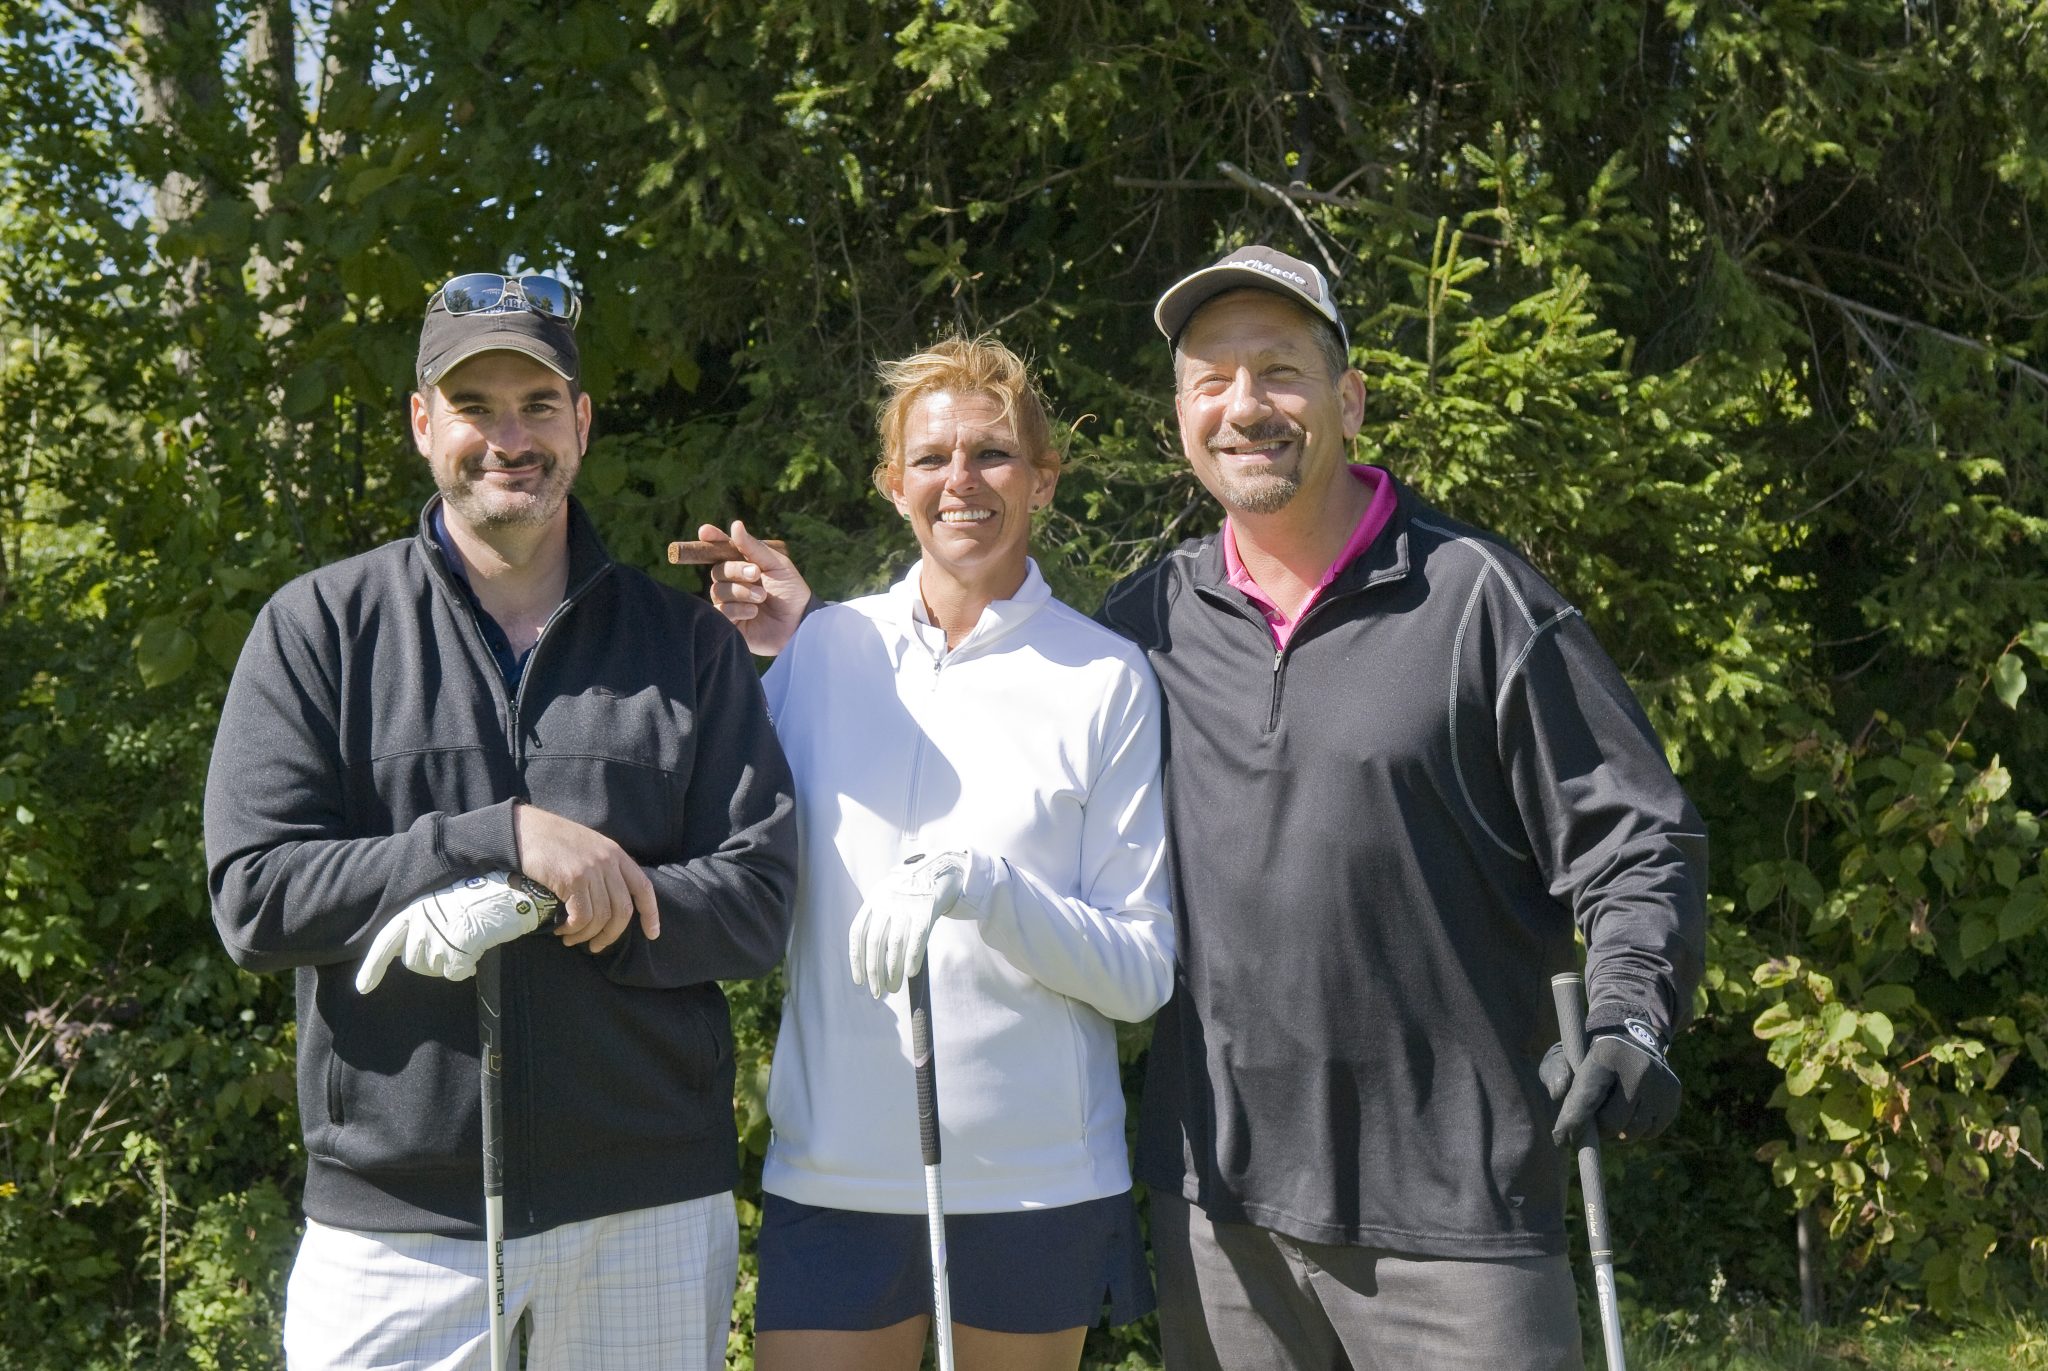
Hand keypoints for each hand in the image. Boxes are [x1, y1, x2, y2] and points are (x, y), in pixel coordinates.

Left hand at [355, 872, 558, 992]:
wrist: (509, 891)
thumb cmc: (481, 897)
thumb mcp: (443, 904)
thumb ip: (424, 924)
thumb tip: (412, 953)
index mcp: (415, 910)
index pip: (386, 941)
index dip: (373, 967)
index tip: (363, 988)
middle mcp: (421, 923)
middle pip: (414, 962)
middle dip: (432, 961)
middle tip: (455, 945)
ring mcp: (438, 937)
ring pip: (435, 970)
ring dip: (452, 962)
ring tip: (470, 941)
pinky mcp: (456, 949)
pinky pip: (455, 973)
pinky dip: (468, 967)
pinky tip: (479, 949)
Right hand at [513, 803, 659, 952]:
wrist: (524, 829)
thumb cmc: (553, 841)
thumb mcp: (588, 848)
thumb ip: (604, 870)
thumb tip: (609, 904)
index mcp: (616, 854)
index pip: (643, 888)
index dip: (650, 914)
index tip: (652, 934)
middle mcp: (608, 862)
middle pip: (623, 910)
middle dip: (611, 935)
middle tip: (596, 946)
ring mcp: (592, 870)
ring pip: (601, 917)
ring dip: (586, 935)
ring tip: (571, 938)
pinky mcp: (572, 879)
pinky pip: (581, 917)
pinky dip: (573, 929)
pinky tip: (561, 929)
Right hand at [703, 520, 811, 656]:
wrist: (800, 623)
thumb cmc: (791, 592)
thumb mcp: (776, 565)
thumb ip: (753, 547)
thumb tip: (735, 525)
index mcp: (744, 565)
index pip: (723, 550)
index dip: (712, 540)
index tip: (704, 531)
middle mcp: (734, 582)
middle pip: (718, 570)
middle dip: (736, 570)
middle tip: (757, 574)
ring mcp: (730, 603)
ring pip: (719, 591)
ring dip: (742, 591)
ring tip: (762, 597)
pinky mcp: (729, 622)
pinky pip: (721, 611)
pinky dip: (739, 608)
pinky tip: (754, 611)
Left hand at [849, 850, 969, 996]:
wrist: (939, 869)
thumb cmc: (910, 893)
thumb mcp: (888, 898)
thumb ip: (878, 921)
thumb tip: (872, 962)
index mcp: (873, 900)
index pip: (857, 934)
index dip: (856, 959)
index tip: (859, 981)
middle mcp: (886, 901)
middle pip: (874, 942)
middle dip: (874, 971)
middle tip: (877, 992)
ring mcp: (906, 905)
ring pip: (895, 944)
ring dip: (892, 971)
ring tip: (893, 988)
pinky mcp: (926, 909)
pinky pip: (917, 939)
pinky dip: (912, 958)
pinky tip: (910, 974)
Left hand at [1543, 1023, 1681, 1145]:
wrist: (1630, 1036)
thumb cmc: (1589, 1053)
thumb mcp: (1564, 1054)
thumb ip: (1554, 1072)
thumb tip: (1558, 1094)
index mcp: (1607, 1054)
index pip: (1588, 1098)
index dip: (1572, 1122)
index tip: (1561, 1138)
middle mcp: (1638, 1068)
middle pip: (1611, 1122)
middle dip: (1596, 1129)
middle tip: (1590, 1121)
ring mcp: (1659, 1082)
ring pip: (1632, 1132)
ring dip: (1616, 1133)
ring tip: (1609, 1115)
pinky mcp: (1672, 1095)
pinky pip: (1651, 1132)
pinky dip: (1636, 1130)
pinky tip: (1629, 1112)